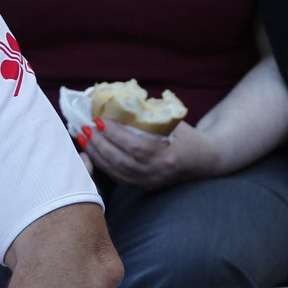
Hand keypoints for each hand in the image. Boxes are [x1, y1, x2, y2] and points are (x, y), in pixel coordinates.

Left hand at [84, 119, 217, 190]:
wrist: (204, 161)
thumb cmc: (188, 137)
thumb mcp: (174, 123)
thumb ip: (150, 115)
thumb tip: (120, 99)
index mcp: (168, 157)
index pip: (136, 146)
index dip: (115, 134)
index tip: (99, 120)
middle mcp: (156, 174)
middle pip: (120, 160)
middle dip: (99, 143)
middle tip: (84, 127)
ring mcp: (148, 183)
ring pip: (115, 170)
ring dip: (95, 153)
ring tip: (83, 137)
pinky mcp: (141, 187)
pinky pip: (116, 176)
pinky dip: (100, 163)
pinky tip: (89, 152)